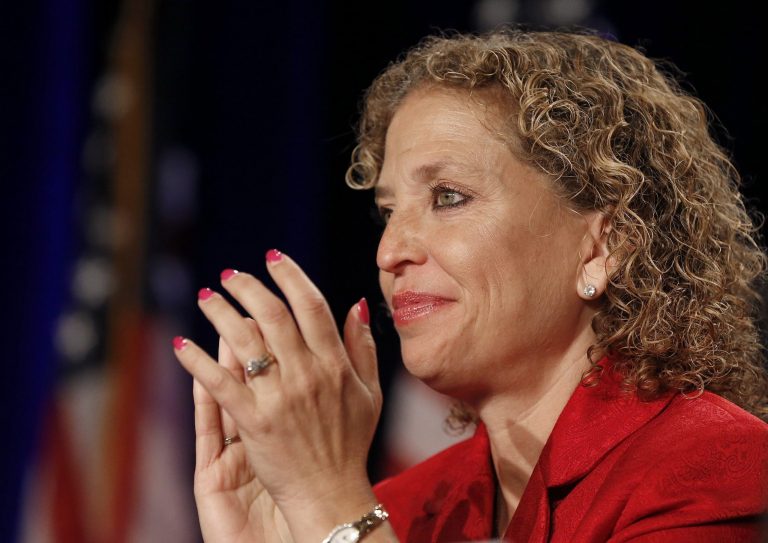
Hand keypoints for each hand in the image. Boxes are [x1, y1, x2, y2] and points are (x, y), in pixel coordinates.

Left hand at [174, 250, 383, 539]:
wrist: (330, 493)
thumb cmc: (350, 442)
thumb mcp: (369, 392)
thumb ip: (363, 346)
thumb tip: (356, 305)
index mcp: (335, 363)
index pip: (311, 304)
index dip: (290, 275)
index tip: (273, 257)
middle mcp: (307, 374)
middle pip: (273, 314)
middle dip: (248, 286)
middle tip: (231, 273)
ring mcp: (278, 398)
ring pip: (243, 341)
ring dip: (220, 313)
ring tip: (206, 295)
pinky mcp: (253, 422)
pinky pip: (219, 383)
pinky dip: (197, 361)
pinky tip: (181, 342)